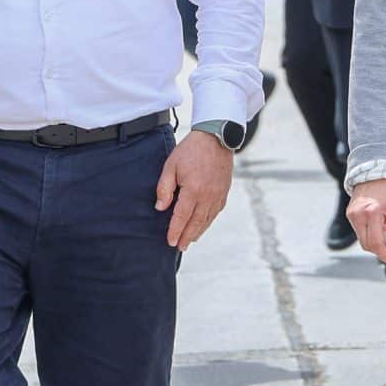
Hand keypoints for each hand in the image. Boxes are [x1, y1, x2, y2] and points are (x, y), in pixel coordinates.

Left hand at [155, 131, 233, 250]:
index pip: (182, 217)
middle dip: (187, 237)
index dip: (175, 231)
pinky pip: (216, 212)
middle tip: (179, 247)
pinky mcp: (224, 192)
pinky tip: (202, 225)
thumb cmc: (190, 150)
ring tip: (189, 241)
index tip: (170, 242)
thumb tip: (160, 208)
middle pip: (196, 223)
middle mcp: (208, 195)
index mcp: (193, 190)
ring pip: (207, 219)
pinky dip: (208, 221)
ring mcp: (218, 195)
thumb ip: (164, 188)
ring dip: (198, 232)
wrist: (216, 137)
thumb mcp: (171, 166)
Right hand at [347, 178, 385, 267]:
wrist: (374, 172)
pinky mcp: (349, 214)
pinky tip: (379, 224)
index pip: (375, 242)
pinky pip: (359, 231)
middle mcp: (359, 214)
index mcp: (372, 211)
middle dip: (380, 249)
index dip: (384, 255)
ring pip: (362, 240)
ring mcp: (352, 214)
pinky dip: (369, 233)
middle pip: (367, 244)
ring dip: (375, 242)